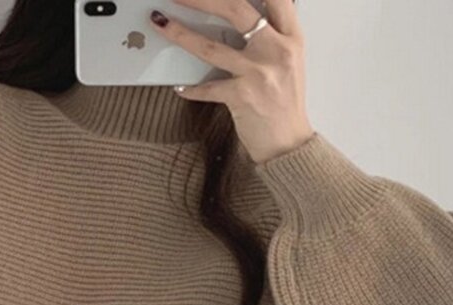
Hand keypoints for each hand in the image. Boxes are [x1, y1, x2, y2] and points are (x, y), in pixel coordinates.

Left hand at [148, 0, 314, 164]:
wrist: (288, 143)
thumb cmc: (285, 104)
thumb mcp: (289, 63)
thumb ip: (274, 37)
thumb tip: (249, 17)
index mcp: (291, 38)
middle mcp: (276, 50)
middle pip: (235, 9)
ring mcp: (258, 73)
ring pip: (211, 47)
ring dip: (180, 33)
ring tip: (161, 23)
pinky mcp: (241, 96)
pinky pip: (207, 88)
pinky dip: (191, 88)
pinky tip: (180, 87)